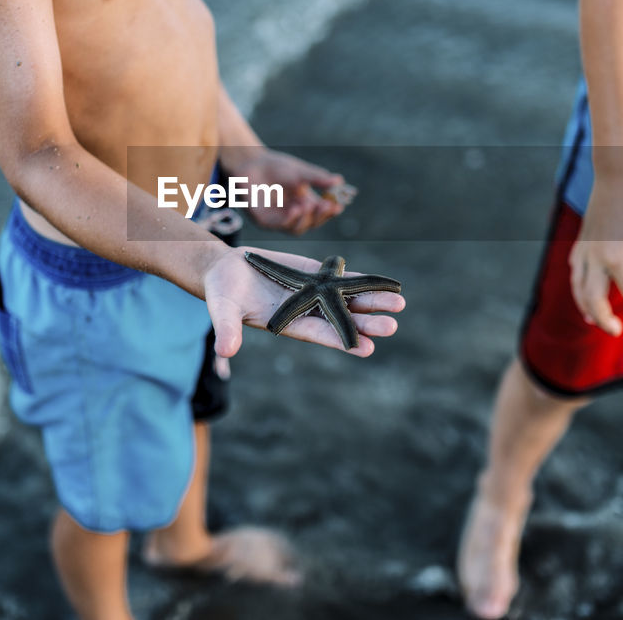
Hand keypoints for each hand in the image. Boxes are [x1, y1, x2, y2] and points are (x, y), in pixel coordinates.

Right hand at [201, 246, 403, 357]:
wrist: (226, 270)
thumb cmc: (222, 294)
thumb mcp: (223, 311)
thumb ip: (227, 330)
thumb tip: (225, 352)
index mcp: (289, 323)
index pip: (321, 335)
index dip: (343, 341)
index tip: (367, 349)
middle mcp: (307, 311)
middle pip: (342, 319)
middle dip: (366, 322)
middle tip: (391, 326)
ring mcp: (314, 292)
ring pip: (348, 298)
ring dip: (372, 301)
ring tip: (399, 303)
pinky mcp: (315, 274)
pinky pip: (343, 277)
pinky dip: (363, 279)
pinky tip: (385, 282)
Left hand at [226, 148, 351, 234]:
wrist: (251, 162)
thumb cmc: (276, 167)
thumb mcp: (301, 172)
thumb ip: (317, 178)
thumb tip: (339, 181)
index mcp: (305, 203)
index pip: (321, 213)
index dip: (330, 211)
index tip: (338, 205)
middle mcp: (293, 213)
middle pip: (311, 223)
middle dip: (320, 216)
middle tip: (326, 206)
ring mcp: (278, 218)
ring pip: (296, 228)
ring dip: (305, 219)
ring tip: (308, 206)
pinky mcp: (264, 220)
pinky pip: (279, 225)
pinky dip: (289, 219)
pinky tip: (295, 210)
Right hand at [568, 174, 622, 335]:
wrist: (616, 178)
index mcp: (618, 258)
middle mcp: (596, 259)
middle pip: (595, 300)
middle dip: (605, 319)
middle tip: (616, 330)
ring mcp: (584, 252)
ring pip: (578, 289)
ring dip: (586, 307)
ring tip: (595, 320)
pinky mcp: (580, 245)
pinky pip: (575, 273)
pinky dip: (579, 287)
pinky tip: (585, 293)